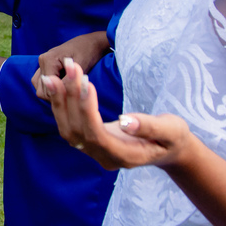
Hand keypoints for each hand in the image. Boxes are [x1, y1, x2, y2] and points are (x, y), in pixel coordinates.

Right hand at [32, 31, 109, 97]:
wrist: (90, 43)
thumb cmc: (88, 53)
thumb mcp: (81, 68)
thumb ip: (69, 82)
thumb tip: (59, 95)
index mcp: (48, 60)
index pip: (48, 88)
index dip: (61, 96)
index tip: (75, 95)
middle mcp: (42, 61)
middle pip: (42, 90)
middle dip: (57, 95)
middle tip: (73, 94)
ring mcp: (42, 63)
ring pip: (40, 88)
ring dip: (53, 92)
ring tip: (68, 90)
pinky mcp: (44, 66)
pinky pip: (41, 83)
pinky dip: (51, 88)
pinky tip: (64, 86)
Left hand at [41, 58, 192, 170]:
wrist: (167, 149)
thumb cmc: (171, 137)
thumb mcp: (171, 131)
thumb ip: (150, 127)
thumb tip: (125, 122)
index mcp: (125, 156)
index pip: (97, 136)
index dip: (88, 110)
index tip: (87, 83)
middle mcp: (105, 158)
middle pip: (78, 131)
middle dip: (71, 98)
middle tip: (70, 68)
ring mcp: (95, 152)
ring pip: (68, 129)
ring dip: (60, 101)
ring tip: (54, 76)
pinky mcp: (89, 142)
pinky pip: (69, 125)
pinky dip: (61, 105)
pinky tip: (57, 85)